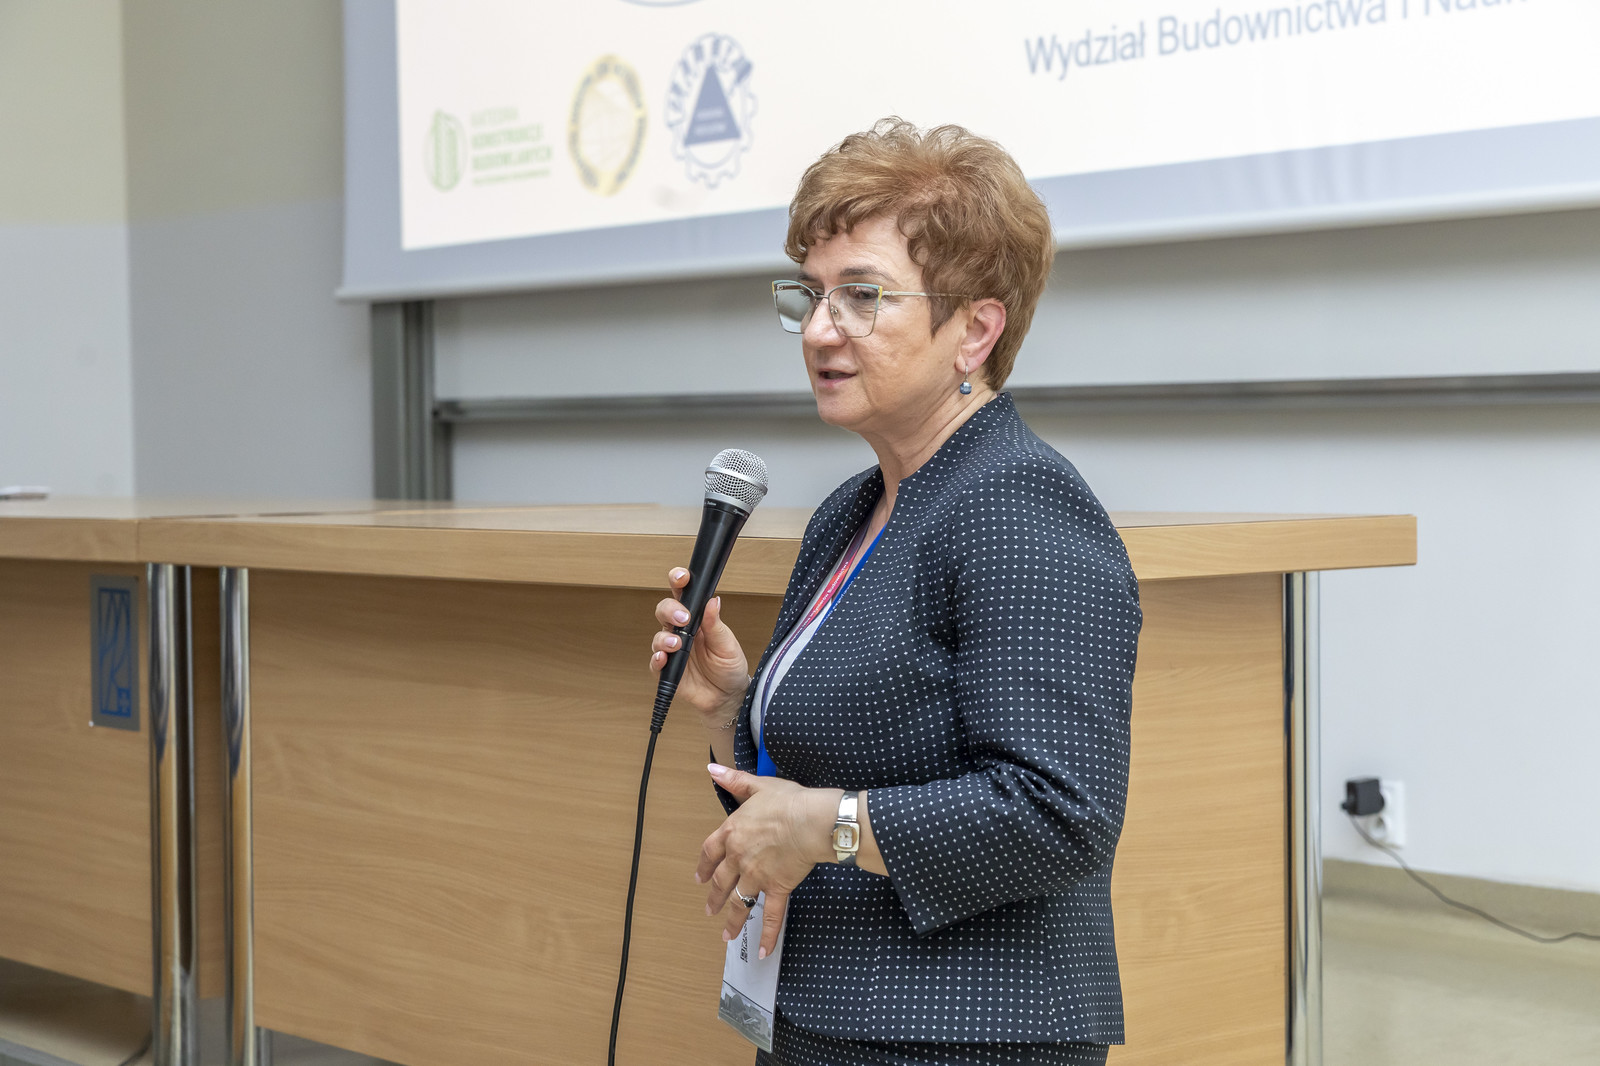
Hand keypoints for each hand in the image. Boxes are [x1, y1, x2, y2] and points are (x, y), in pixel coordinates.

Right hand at [649, 568, 749, 727]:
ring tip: (676, 644)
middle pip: (664, 611)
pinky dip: (656, 659)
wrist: (727, 697)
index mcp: (697, 619)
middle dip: (670, 610)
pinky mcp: (667, 671)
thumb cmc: (729, 668)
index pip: (684, 595)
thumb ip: (716, 625)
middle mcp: (681, 632)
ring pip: (658, 636)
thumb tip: (713, 601)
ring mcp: (673, 651)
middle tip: (683, 618)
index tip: (682, 578)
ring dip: (664, 638)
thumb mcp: (728, 645)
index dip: (679, 582)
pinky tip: (662, 658)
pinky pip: (655, 663)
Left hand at [697, 764, 836, 958]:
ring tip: (725, 934)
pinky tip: (762, 951)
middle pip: (721, 881)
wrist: (809, 821)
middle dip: (713, 896)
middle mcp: (739, 858)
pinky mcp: (777, 888)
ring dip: (731, 919)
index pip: (710, 852)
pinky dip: (766, 935)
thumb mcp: (758, 785)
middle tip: (708, 909)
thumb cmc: (787, 802)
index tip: (699, 878)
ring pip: (739, 902)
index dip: (703, 866)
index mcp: (733, 832)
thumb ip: (734, 780)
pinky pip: (770, 916)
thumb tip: (712, 769)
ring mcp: (756, 876)